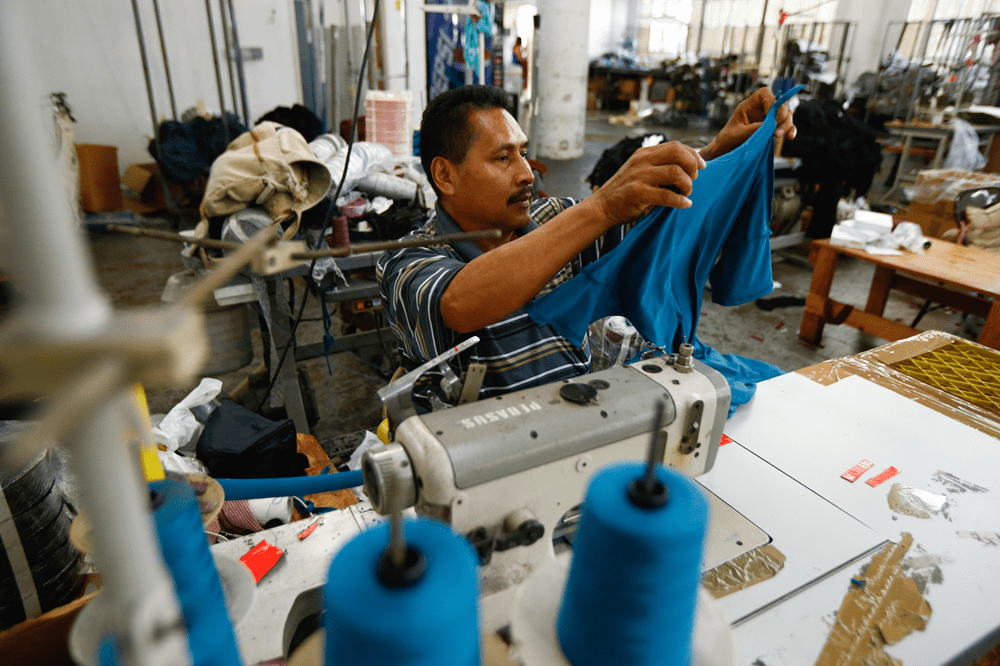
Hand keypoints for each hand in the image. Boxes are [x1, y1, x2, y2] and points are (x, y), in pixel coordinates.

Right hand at [590, 141, 705, 226]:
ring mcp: (639, 176)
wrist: (602, 207)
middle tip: (693, 180)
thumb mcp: (640, 171)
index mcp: (644, 153)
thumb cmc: (625, 192)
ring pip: (676, 173)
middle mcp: (642, 161)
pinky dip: (680, 201)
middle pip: (678, 154)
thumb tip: (689, 167)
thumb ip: (659, 166)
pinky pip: (667, 195)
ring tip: (687, 193)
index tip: (702, 166)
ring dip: (687, 185)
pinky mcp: (637, 193)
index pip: (676, 146)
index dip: (693, 154)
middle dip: (693, 166)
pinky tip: (685, 204)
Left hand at [701, 87, 796, 160]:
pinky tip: (790, 136)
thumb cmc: (727, 141)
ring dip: (786, 125)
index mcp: (748, 105)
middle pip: (779, 104)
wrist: (726, 152)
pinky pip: (785, 126)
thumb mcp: (738, 134)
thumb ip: (753, 129)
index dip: (772, 101)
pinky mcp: (772, 129)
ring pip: (785, 115)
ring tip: (778, 136)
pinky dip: (790, 130)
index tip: (771, 117)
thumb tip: (770, 126)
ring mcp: (767, 119)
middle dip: (782, 116)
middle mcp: (760, 109)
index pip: (764, 94)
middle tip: (777, 132)